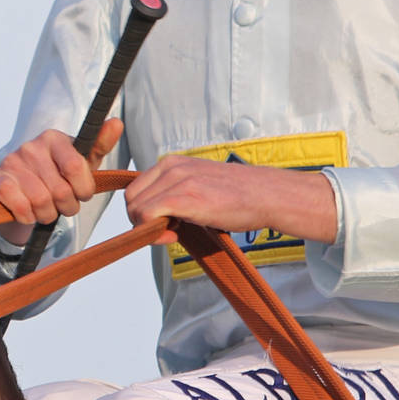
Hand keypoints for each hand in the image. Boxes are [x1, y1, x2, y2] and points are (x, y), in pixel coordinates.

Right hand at [0, 119, 124, 243]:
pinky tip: (29, 212)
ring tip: (47, 209)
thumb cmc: (58, 175)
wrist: (22, 190)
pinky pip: (20, 206)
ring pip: (41, 202)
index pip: (76, 167)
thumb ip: (100, 144)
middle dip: (66, 206)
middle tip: (63, 205)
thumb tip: (117, 123)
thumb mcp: (83, 162)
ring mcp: (12, 162)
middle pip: (60, 190)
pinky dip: (28, 216)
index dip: (83, 189)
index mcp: (54, 138)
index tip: (82, 194)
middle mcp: (31, 146)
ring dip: (47, 214)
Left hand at [123, 156, 337, 245]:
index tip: (162, 225)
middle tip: (166, 233)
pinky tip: (173, 235)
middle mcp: (170, 167)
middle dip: (141, 221)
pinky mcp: (184, 196)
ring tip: (174, 233)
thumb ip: (174, 196)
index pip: (136, 189)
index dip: (142, 212)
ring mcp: (177, 180)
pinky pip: (147, 215)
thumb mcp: (199, 187)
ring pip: (135, 208)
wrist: (268, 195)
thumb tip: (155, 220)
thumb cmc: (239, 196)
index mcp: (171, 163)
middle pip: (131, 199)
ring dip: (148, 228)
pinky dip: (152, 231)